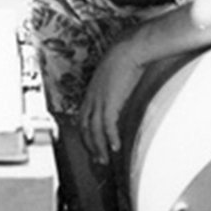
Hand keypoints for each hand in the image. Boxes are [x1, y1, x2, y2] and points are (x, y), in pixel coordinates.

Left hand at [79, 40, 143, 164]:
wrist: (127, 50)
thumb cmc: (123, 59)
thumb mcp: (112, 77)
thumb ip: (112, 89)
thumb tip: (118, 96)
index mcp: (91, 93)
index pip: (83, 119)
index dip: (86, 135)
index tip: (92, 146)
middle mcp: (92, 99)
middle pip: (86, 128)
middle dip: (90, 146)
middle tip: (97, 160)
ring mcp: (99, 101)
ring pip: (94, 130)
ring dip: (99, 147)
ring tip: (105, 159)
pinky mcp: (110, 102)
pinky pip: (108, 126)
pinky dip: (110, 138)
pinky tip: (116, 147)